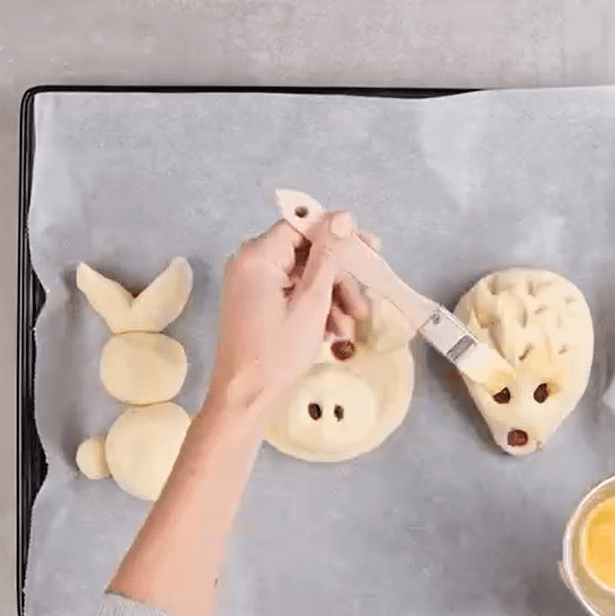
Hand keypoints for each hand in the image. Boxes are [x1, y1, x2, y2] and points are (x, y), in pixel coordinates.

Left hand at [205, 211, 372, 417]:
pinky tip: (333, 332)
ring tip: (350, 327)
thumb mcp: (311, 303)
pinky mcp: (256, 303)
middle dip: (339, 278)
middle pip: (306, 253)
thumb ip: (328, 257)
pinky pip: (292, 293)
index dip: (339, 235)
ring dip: (331, 298)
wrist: (244, 399)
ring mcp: (252, 284)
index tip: (370, 248)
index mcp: (257, 256)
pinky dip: (314, 308)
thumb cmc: (277, 353)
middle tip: (364, 303)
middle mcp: (250, 263)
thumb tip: (343, 216)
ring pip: (303, 276)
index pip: (303, 226)